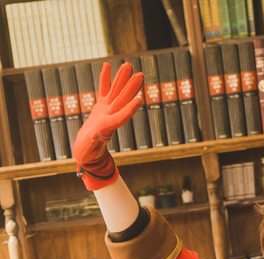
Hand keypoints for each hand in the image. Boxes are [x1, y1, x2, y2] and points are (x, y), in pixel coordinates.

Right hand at [73, 61, 143, 189]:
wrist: (86, 151)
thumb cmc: (86, 153)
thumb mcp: (88, 150)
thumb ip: (92, 141)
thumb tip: (96, 136)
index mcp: (107, 128)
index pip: (121, 118)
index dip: (129, 109)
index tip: (140, 99)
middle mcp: (110, 117)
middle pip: (121, 101)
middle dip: (130, 88)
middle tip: (141, 75)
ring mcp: (106, 111)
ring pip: (115, 92)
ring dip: (122, 79)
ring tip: (128, 65)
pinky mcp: (100, 107)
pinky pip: (103, 90)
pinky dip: (105, 78)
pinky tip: (107, 64)